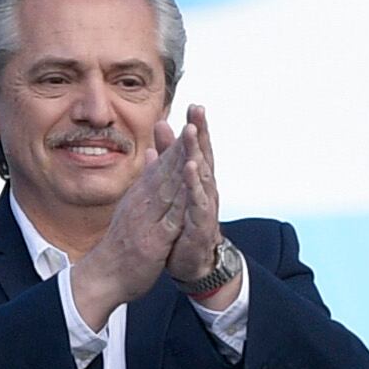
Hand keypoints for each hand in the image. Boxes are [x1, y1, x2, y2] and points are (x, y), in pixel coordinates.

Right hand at [76, 116, 186, 327]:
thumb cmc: (120, 247)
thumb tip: (151, 160)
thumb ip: (142, 188)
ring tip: (194, 138)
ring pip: (169, 186)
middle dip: (182, 142)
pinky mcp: (153, 240)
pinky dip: (182, 200)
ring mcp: (148, 220)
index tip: (190, 120)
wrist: (103, 277)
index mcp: (140, 196)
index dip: (176, 142)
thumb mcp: (131, 211)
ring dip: (183, 161)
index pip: (162, 165)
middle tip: (195, 117)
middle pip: (166, 168)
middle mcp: (143, 202)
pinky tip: (193, 186)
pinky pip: (171, 217)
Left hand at [162, 105, 231, 301]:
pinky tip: (191, 168)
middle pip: (203, 156)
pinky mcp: (200, 223)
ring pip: (201, 175)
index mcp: (197, 182)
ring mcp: (204, 206)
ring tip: (192, 132)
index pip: (196, 151)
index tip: (193, 105)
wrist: (194, 262)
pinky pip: (197, 201)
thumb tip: (163, 134)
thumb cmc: (184, 225)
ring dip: (197, 153)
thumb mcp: (175, 190)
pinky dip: (194, 184)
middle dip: (201, 132)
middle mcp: (204, 190)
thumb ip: (168, 160)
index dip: (196, 128)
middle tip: (197, 108)